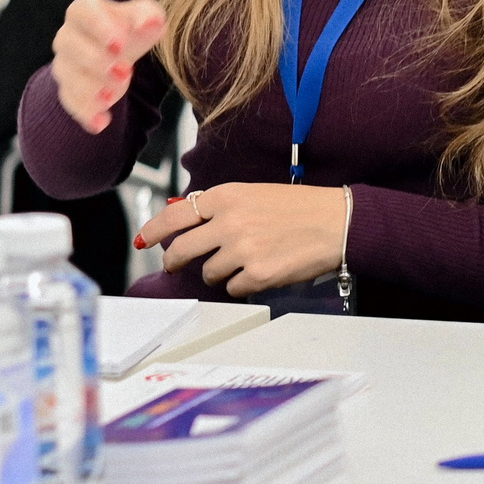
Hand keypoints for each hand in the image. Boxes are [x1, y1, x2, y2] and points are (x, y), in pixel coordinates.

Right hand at [52, 0, 167, 133]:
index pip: (83, 13)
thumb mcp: (145, 17)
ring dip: (89, 89)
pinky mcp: (70, 90)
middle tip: (125, 72)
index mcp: (84, 11)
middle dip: (96, 61)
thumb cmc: (129, 29)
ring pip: (68, 77)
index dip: (99, 28)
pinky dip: (85, 115)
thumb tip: (152, 22)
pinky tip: (101, 123)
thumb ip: (149, 16)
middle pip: (70, 46)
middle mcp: (68, 37)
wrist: (117, 50)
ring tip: (112, 97)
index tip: (120, 44)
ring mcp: (66, 65)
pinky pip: (71, 104)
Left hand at [136, 183, 346, 296]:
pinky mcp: (256, 274)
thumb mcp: (256, 194)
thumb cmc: (302, 208)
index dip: (154, 230)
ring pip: (208, 273)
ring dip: (219, 273)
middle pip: (182, 250)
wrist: (338, 223)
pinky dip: (242, 285)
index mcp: (228, 196)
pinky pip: (233, 288)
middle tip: (176, 265)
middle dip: (175, 261)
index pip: (176, 214)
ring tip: (242, 263)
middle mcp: (229, 221)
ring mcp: (242, 249)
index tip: (145, 240)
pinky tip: (261, 272)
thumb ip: (221, 207)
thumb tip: (187, 221)